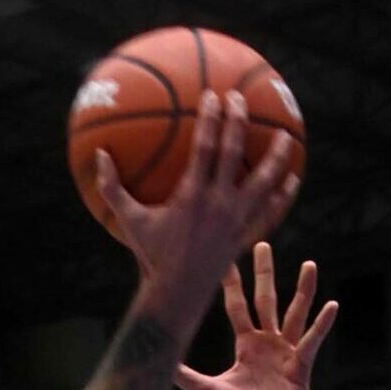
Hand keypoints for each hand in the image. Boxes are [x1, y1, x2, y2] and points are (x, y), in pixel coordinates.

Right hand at [96, 90, 300, 318]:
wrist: (177, 292)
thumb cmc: (151, 255)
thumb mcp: (129, 220)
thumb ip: (112, 188)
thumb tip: (98, 155)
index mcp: (191, 195)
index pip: (205, 147)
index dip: (211, 118)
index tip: (214, 96)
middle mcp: (218, 203)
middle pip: (234, 153)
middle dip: (239, 121)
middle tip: (242, 99)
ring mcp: (236, 219)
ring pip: (263, 181)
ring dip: (276, 156)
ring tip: (285, 135)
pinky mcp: (245, 234)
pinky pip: (270, 211)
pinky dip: (282, 195)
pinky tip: (291, 179)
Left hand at [175, 242, 335, 389]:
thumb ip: (184, 375)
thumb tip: (156, 362)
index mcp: (246, 346)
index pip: (236, 307)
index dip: (231, 284)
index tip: (226, 258)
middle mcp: (267, 343)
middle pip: (265, 300)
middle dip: (263, 273)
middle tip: (261, 243)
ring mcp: (287, 353)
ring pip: (295, 314)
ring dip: (302, 290)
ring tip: (309, 264)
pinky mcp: (301, 366)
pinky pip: (312, 341)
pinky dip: (321, 324)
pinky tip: (332, 305)